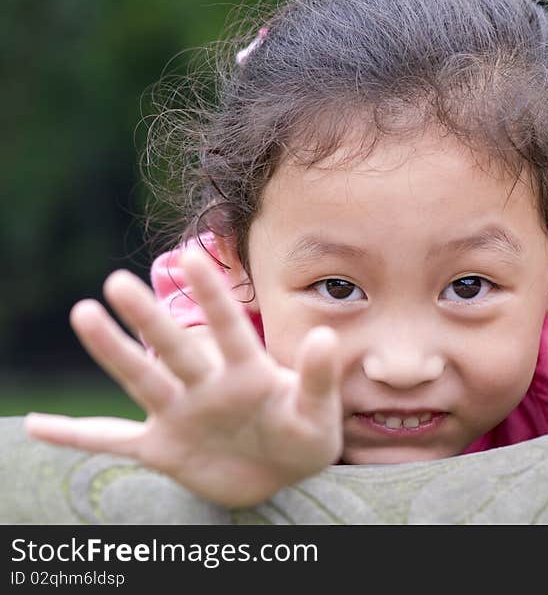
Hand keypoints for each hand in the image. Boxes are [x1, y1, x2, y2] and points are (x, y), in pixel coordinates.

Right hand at [25, 248, 342, 506]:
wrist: (281, 475)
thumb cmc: (305, 437)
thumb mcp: (320, 413)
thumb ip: (319, 377)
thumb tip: (325, 335)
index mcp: (249, 373)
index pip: (229, 328)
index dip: (214, 297)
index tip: (195, 259)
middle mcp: (208, 385)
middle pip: (175, 348)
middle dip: (149, 319)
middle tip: (119, 282)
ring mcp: (181, 414)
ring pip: (141, 379)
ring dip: (113, 351)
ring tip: (84, 313)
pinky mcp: (162, 448)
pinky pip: (111, 441)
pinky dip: (76, 436)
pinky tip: (35, 426)